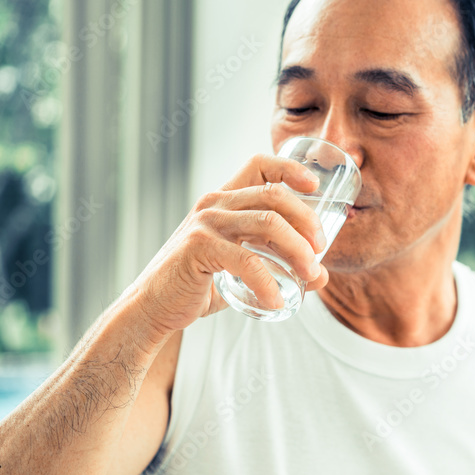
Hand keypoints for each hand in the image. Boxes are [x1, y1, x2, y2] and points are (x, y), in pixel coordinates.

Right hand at [125, 154, 328, 336]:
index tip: (314, 184)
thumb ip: (280, 268)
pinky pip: (248, 260)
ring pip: (268, 223)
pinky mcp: (199, 248)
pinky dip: (269, 283)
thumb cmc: (198, 287)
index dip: (290, 168)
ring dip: (297, 249)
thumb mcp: (243, 272)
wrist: (153, 308)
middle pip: (274, 194)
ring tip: (310, 274)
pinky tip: (277, 301)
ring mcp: (205, 223)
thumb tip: (322, 274)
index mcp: (223, 200)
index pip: (259, 165)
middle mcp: (214, 203)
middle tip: (320, 248)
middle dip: (306, 219)